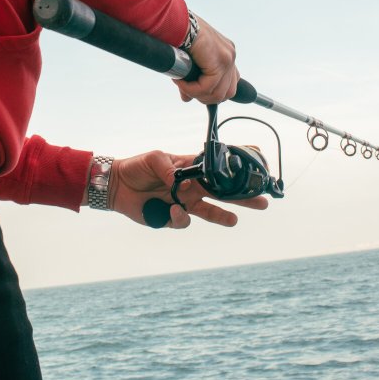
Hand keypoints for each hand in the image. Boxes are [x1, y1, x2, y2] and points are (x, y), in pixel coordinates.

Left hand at [108, 149, 267, 228]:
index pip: (218, 168)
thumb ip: (171, 167)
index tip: (256, 166)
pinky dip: (179, 217)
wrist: (116, 185)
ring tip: (235, 219)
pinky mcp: (171, 217)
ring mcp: (183, 203)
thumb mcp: (154, 158)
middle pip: (224, 192)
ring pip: (211, 211)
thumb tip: (185, 180)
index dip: (237, 168)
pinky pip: (183, 221)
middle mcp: (192, 187)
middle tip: (262, 200)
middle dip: (243, 197)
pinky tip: (172, 209)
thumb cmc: (136, 167)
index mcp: (191, 169)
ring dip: (224, 215)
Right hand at [175, 15, 238, 104]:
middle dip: (207, 98)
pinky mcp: (220, 61)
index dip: (214, 93)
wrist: (176, 23)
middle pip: (228, 93)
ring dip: (198, 94)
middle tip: (189, 93)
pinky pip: (207, 87)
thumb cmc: (180, 35)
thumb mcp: (190, 62)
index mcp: (225, 53)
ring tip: (183, 85)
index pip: (230, 83)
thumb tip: (187, 98)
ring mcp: (227, 58)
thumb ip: (193, 80)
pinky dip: (192, 89)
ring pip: (218, 93)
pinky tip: (181, 81)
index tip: (198, 94)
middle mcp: (229, 55)